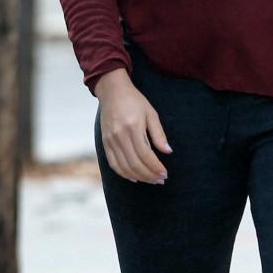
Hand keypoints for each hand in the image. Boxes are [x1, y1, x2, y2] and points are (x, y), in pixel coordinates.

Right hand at [95, 68, 171, 183]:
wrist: (112, 92)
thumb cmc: (134, 101)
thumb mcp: (151, 113)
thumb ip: (159, 134)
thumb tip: (168, 152)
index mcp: (133, 128)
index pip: (145, 155)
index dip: (156, 167)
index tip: (165, 174)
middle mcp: (119, 136)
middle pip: (135, 164)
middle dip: (149, 175)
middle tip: (160, 180)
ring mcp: (110, 141)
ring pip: (124, 167)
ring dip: (139, 177)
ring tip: (151, 180)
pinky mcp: (105, 143)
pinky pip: (113, 164)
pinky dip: (124, 174)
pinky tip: (134, 178)